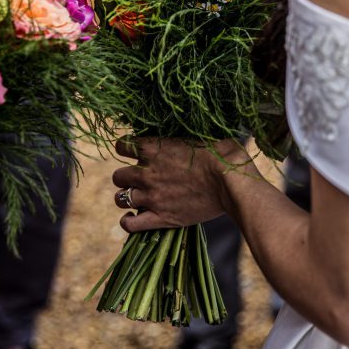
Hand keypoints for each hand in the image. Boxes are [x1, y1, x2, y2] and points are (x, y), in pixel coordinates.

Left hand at [111, 137, 254, 232]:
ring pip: (120, 198)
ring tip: (137, 196)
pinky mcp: (161, 218)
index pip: (122, 146)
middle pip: (118, 175)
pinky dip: (128, 221)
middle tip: (140, 178)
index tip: (134, 152)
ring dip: (126, 196)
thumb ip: (179, 133)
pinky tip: (133, 216)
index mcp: (152, 148)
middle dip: (126, 176)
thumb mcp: (197, 133)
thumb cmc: (220, 153)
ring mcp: (152, 197)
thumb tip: (180, 124)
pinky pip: (131, 224)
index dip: (126, 148)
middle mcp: (146, 173)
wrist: (231, 182)